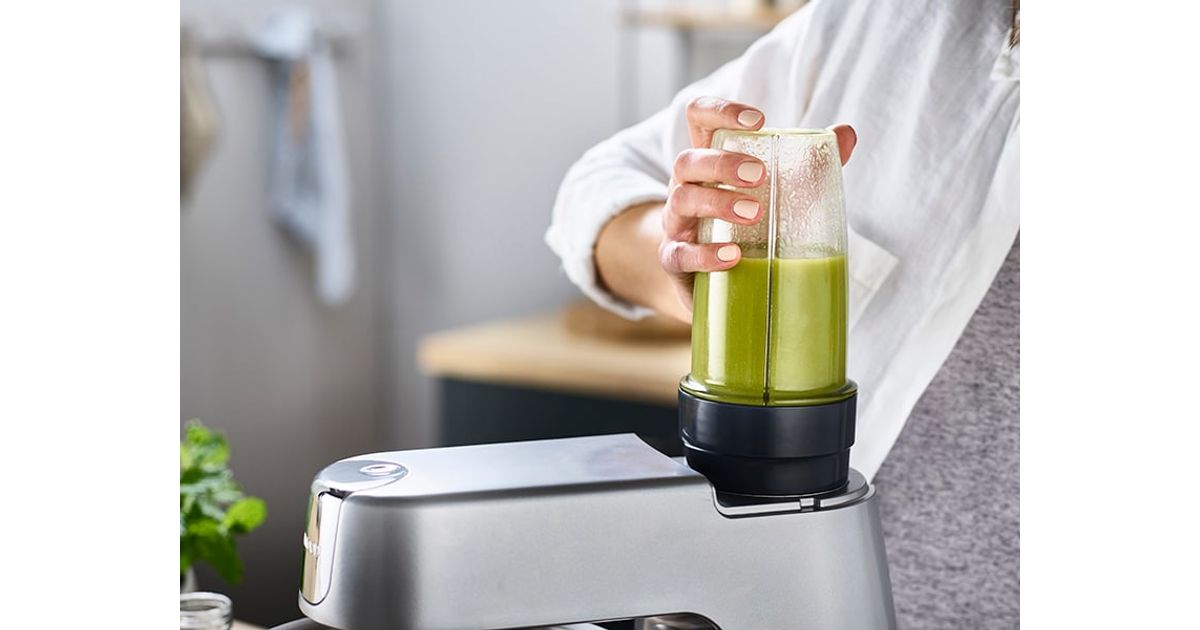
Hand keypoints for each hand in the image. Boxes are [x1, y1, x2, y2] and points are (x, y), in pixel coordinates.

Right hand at [659, 96, 857, 317]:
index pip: (699, 118)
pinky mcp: (675, 260)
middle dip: (721, 163)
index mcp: (709, 161)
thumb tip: (847, 133)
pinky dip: (705, 254)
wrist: (722, 279)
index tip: (758, 121)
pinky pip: (679, 253)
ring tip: (754, 213)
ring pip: (681, 201)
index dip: (720, 110)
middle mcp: (686, 186)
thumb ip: (810, 164)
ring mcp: (676, 223)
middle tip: (760, 174)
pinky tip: (733, 257)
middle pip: (687, 160)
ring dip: (717, 202)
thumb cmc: (749, 224)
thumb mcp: (779, 192)